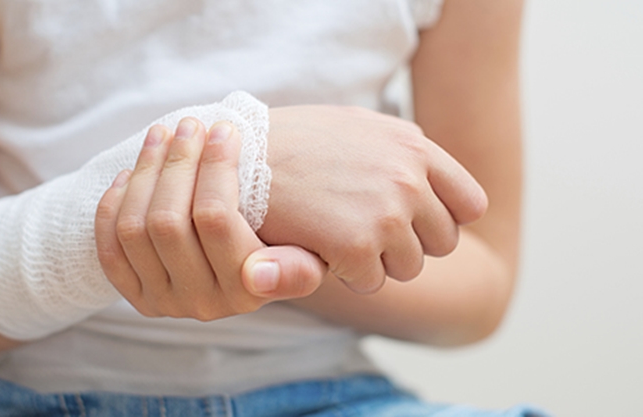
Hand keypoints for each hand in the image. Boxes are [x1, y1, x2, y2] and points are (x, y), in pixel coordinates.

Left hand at [95, 118, 324, 319]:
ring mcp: (163, 302)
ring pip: (134, 228)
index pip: (215, 218)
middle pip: (168, 222)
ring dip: (144, 173)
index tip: (224, 128)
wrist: (247, 276)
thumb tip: (258, 273)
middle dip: (176, 162)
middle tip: (189, 125)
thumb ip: (294, 271)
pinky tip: (132, 173)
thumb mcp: (306, 260)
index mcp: (245, 292)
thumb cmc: (280, 250)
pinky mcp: (134, 296)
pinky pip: (109, 248)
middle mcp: (201, 304)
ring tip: (161, 136)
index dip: (214, 165)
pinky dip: (113, 205)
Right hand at [257, 105, 487, 292]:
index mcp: (413, 146)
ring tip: (336, 237)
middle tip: (362, 235)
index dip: (442, 221)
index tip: (411, 226)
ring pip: (408, 267)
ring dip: (375, 263)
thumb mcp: (353, 126)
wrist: (239, 155)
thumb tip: (425, 178)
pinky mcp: (357, 245)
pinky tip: (318, 248)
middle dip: (406, 245)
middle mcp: (409, 178)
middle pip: (441, 242)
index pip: (470, 204)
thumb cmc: (289, 142)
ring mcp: (387, 212)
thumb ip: (398, 151)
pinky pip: (370, 282)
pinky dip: (345, 275)